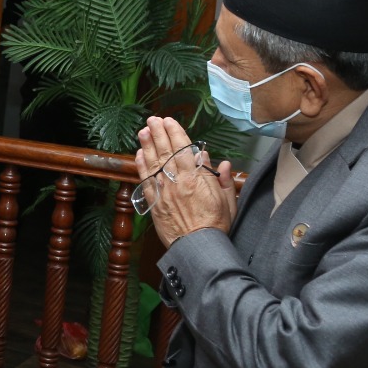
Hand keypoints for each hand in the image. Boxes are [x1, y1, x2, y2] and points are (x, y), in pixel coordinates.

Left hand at [136, 116, 236, 246]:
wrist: (198, 247)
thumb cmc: (215, 225)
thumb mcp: (228, 201)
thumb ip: (223, 181)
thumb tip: (222, 163)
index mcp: (196, 178)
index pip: (184, 149)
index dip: (175, 133)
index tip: (170, 121)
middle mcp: (177, 181)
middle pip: (166, 152)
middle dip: (158, 133)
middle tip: (152, 120)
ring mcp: (164, 191)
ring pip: (153, 163)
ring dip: (147, 145)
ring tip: (143, 131)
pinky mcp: (155, 203)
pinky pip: (146, 180)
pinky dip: (142, 166)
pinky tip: (139, 155)